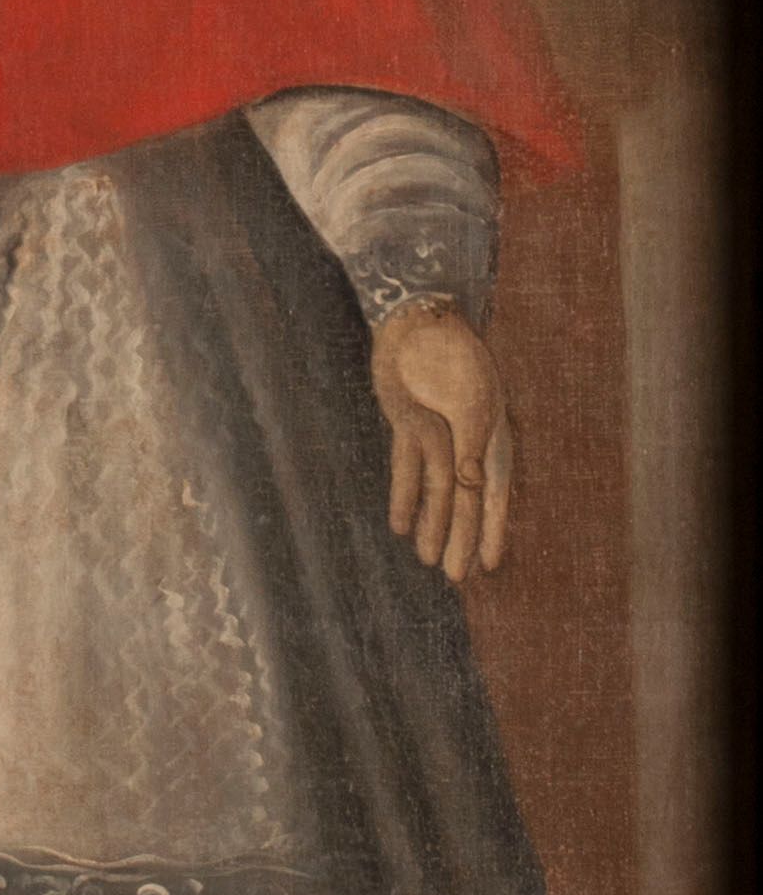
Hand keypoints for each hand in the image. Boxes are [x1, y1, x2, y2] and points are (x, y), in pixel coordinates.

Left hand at [368, 300, 512, 583]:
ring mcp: (436, 433)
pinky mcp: (408, 423)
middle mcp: (466, 440)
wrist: (417, 318)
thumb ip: (472, 446)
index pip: (494, 493)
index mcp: (492, 435)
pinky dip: (405, 496)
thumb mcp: (471, 403)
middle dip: (462, 538)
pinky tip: (400, 525)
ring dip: (433, 524)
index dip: (493, 529)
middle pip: (464, 500)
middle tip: (456, 577)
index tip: (490, 565)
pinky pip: (406, 468)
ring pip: (435, 490)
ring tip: (427, 560)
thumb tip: (474, 488)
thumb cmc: (454, 357)